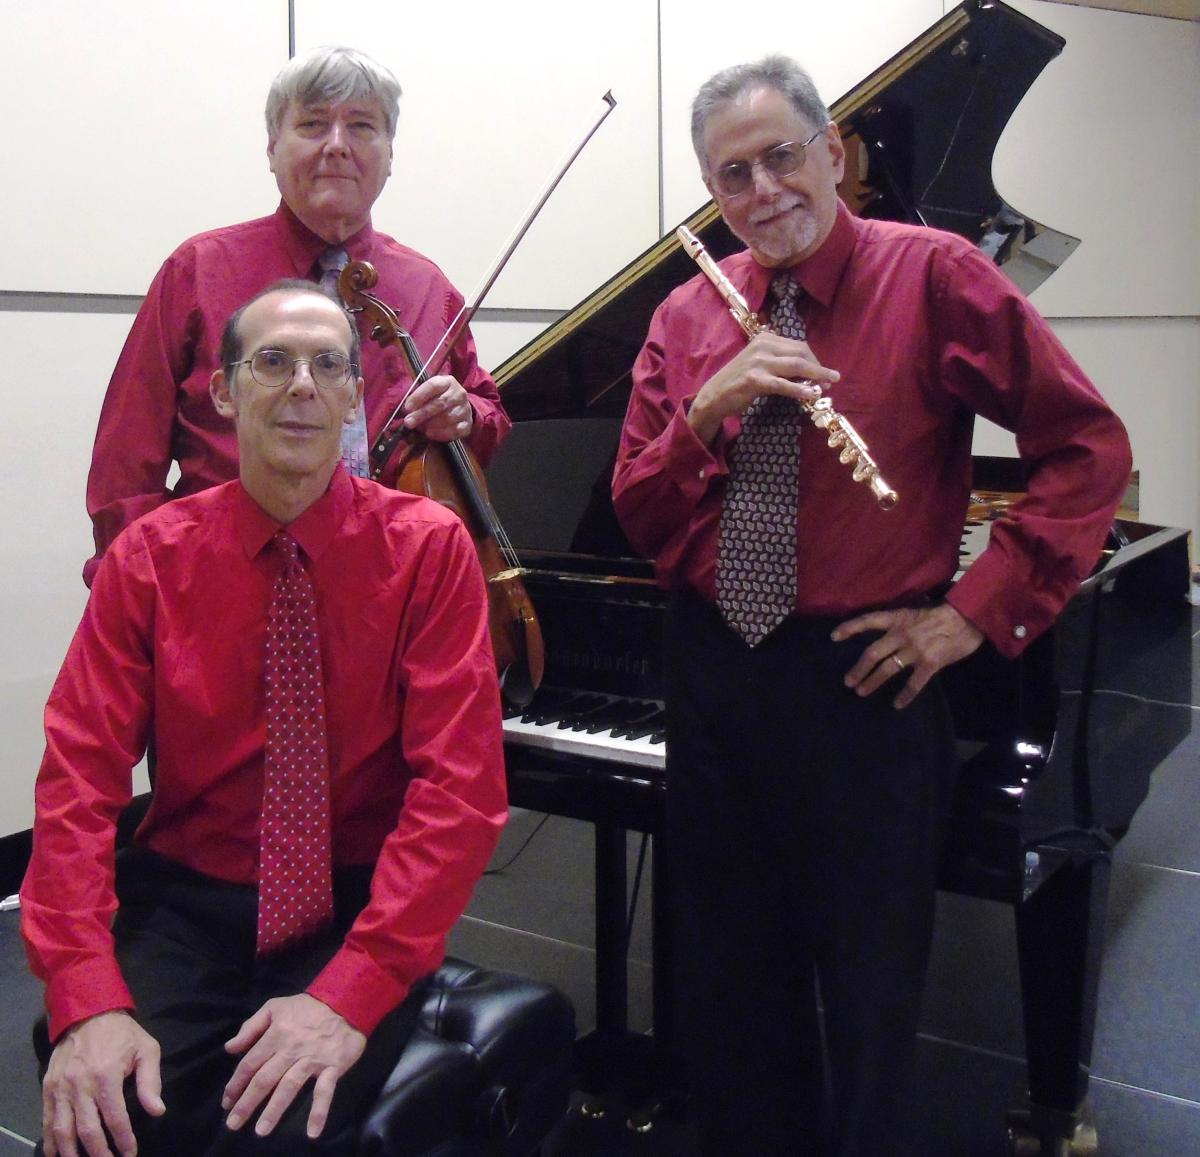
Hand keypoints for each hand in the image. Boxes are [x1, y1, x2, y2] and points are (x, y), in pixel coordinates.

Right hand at [42, 1010, 164, 1156]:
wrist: (88, 1013)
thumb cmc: (122, 1033)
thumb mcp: (146, 1049)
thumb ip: (150, 1081)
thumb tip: (158, 1111)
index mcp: (107, 1075)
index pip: (115, 1117)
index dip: (124, 1139)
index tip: (130, 1154)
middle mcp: (80, 1085)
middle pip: (87, 1130)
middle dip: (99, 1153)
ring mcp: (61, 1088)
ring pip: (63, 1130)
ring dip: (71, 1152)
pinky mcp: (48, 1088)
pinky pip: (47, 1120)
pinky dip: (51, 1140)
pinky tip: (57, 1153)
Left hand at [222, 993, 365, 1139]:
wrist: (346, 1001)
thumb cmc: (307, 1007)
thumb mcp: (275, 1007)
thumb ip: (251, 1027)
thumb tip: (230, 1048)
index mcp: (275, 1035)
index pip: (250, 1064)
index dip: (236, 1084)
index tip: (226, 1102)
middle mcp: (290, 1050)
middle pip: (264, 1079)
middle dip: (247, 1103)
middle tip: (232, 1124)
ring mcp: (312, 1060)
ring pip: (289, 1086)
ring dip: (274, 1110)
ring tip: (261, 1131)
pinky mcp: (332, 1067)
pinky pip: (325, 1091)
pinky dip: (319, 1112)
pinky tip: (312, 1132)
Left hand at [402, 375, 473, 441]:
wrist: (459, 407)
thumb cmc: (438, 398)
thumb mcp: (429, 392)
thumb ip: (419, 398)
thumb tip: (406, 411)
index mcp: (448, 382)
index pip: (433, 386)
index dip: (419, 396)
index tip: (407, 407)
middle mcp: (459, 393)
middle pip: (440, 403)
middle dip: (422, 414)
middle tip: (408, 422)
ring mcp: (465, 409)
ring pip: (448, 418)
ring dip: (431, 424)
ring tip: (420, 428)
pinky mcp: (468, 424)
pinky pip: (455, 430)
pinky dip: (441, 434)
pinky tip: (430, 434)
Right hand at [687, 331, 837, 445]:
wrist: (714, 396)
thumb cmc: (739, 381)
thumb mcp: (759, 363)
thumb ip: (779, 361)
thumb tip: (808, 370)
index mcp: (765, 339)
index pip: (798, 346)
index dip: (815, 359)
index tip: (824, 372)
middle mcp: (763, 346)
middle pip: (800, 352)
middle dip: (818, 366)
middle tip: (831, 379)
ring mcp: (758, 362)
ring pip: (795, 366)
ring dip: (816, 375)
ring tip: (828, 384)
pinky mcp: (754, 379)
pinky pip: (783, 384)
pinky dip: (800, 389)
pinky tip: (811, 394)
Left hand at [833, 602, 983, 709]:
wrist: (970, 616)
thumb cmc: (945, 613)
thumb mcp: (918, 611)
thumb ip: (903, 622)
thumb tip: (890, 634)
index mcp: (898, 618)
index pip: (868, 621)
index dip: (850, 628)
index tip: (834, 637)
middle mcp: (902, 634)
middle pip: (872, 653)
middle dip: (859, 669)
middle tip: (848, 682)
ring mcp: (916, 649)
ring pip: (888, 668)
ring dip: (872, 682)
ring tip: (861, 692)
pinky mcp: (931, 663)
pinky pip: (914, 682)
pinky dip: (905, 695)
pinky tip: (897, 705)